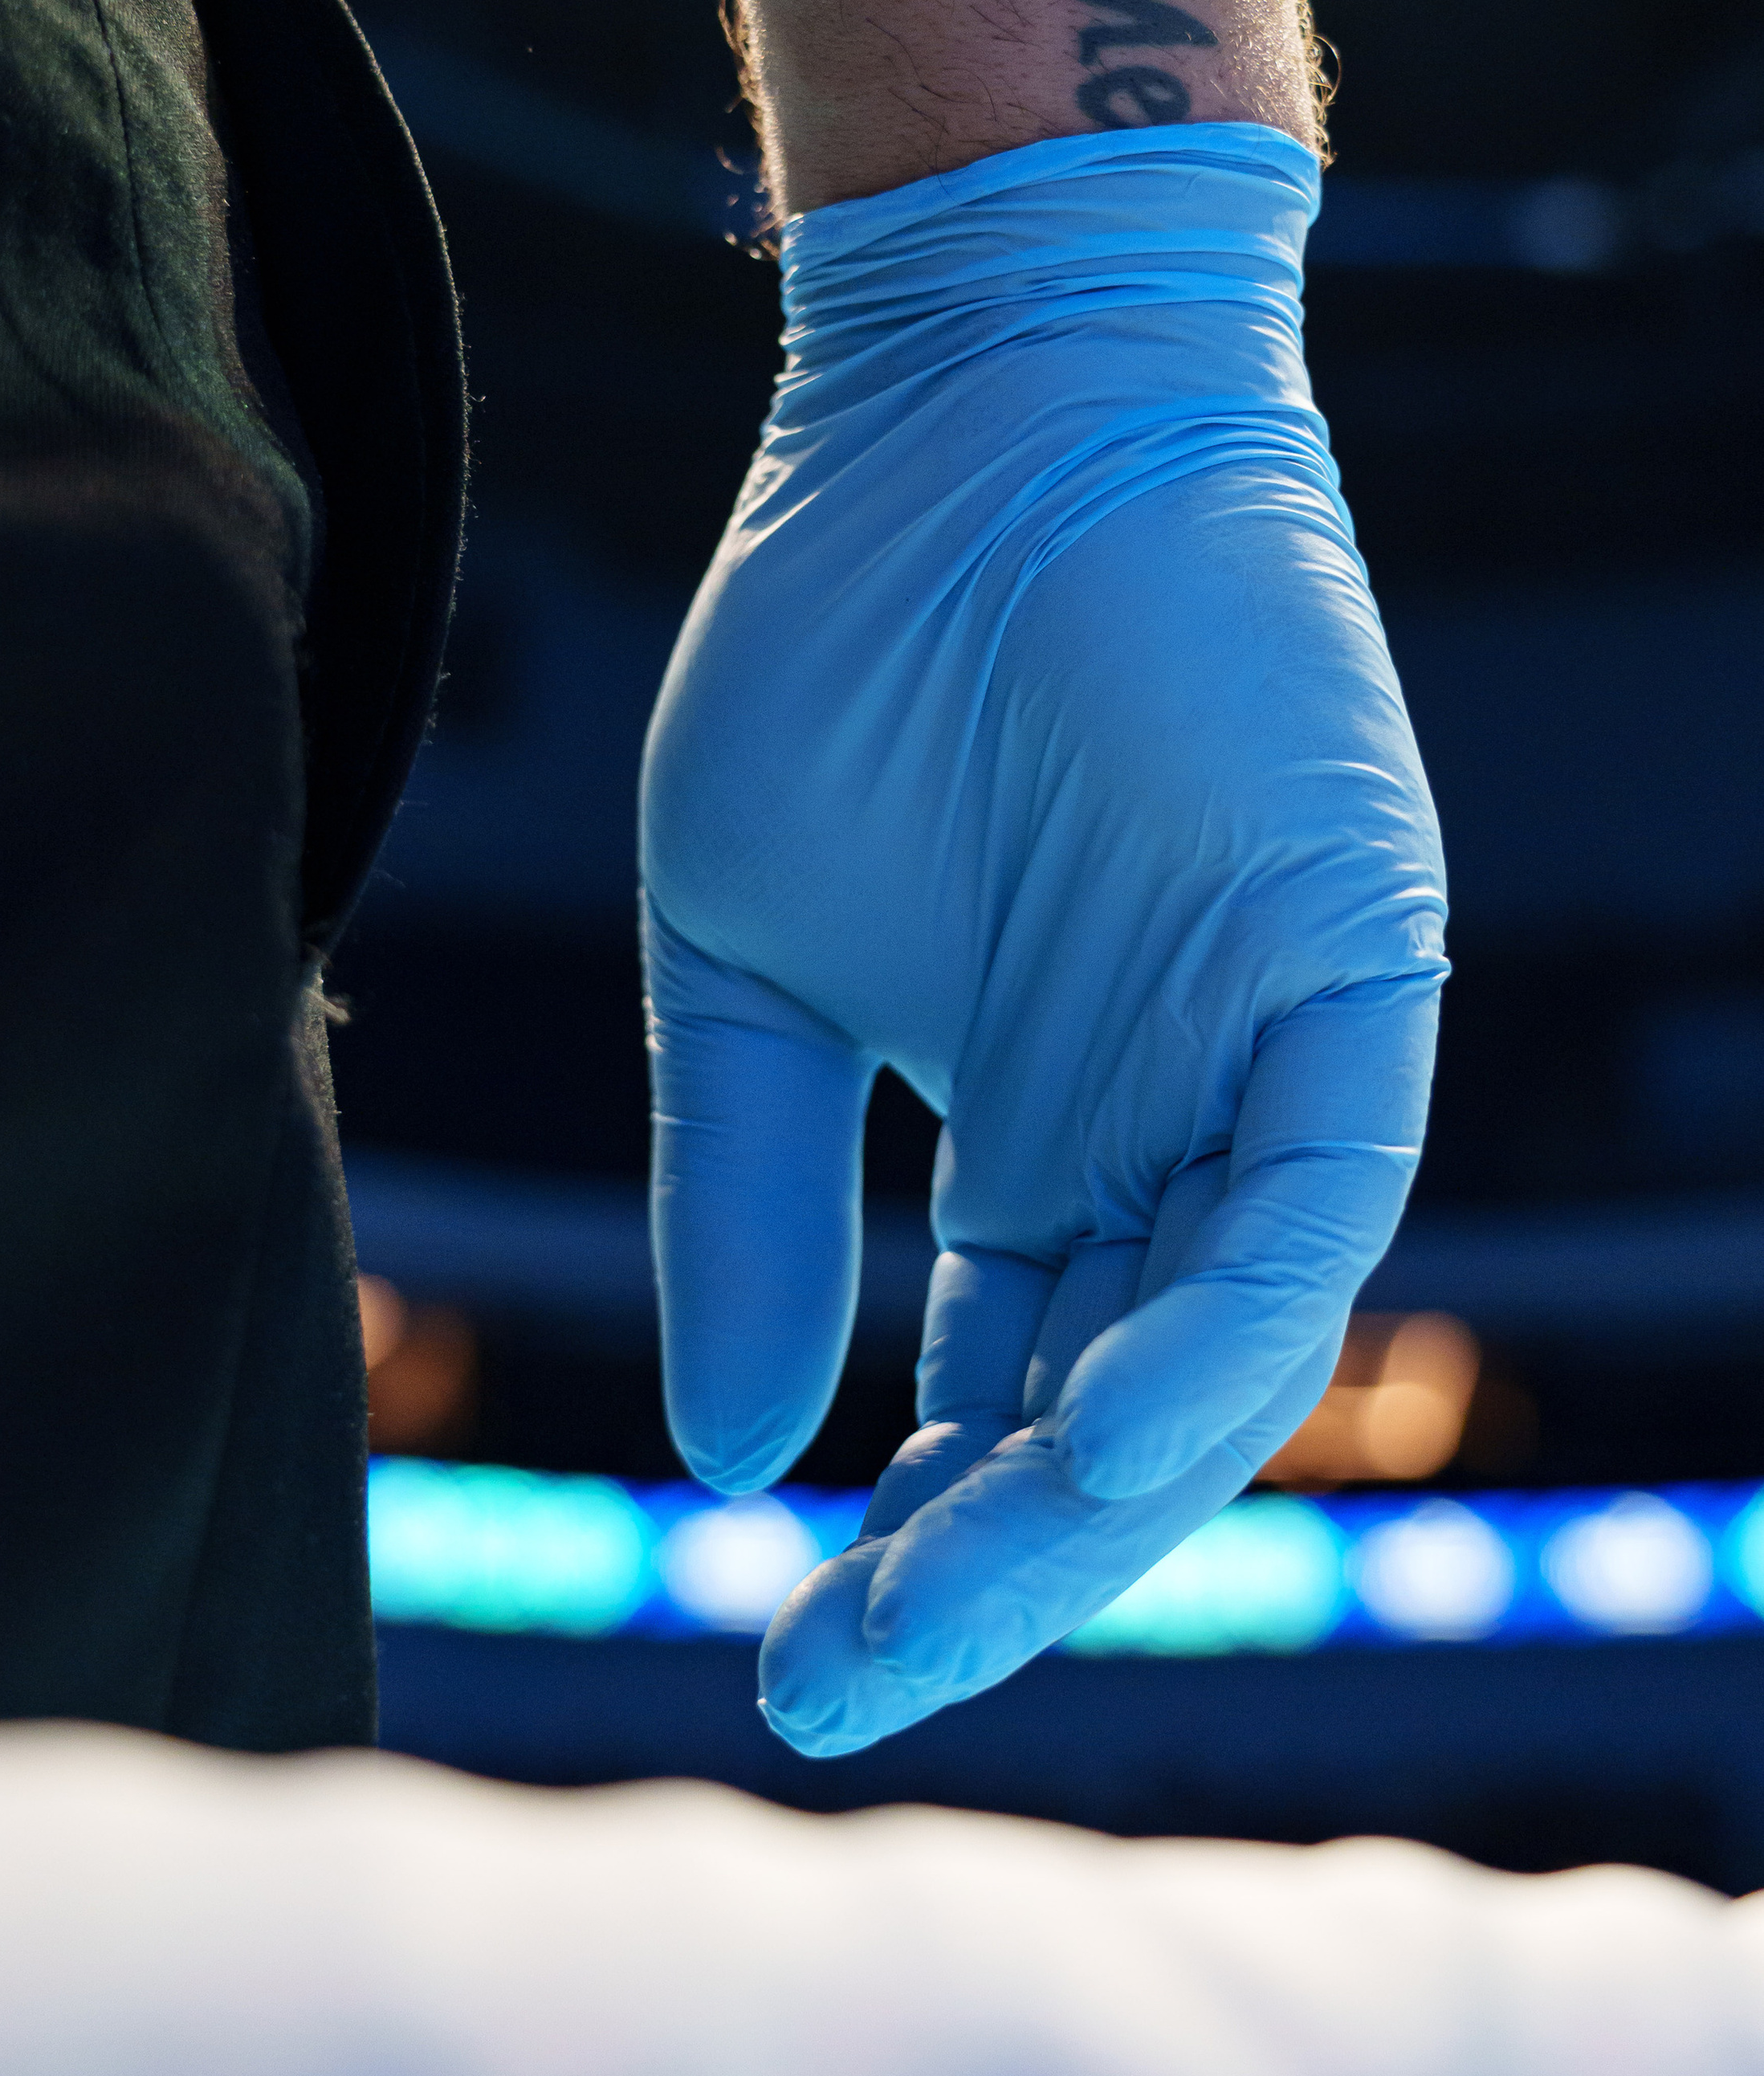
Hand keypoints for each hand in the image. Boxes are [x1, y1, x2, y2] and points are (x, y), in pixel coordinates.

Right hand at [640, 124, 1444, 1753]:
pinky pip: (1319, 1191)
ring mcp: (1261, 1049)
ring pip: (1228, 1340)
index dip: (908, 1541)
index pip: (994, 1393)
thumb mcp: (741, 960)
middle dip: (992, 1567)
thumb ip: (736, 1195)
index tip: (784, 1655)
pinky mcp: (1349, 957)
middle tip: (845, 1680)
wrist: (959, 395)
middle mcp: (1160, 1122)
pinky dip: (1226, 1323)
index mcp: (1030, 1130)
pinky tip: (1101, 1434)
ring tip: (951, 1598)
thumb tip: (725, 1462)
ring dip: (1105, 1490)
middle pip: (1109, 1411)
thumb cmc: (844, 638)